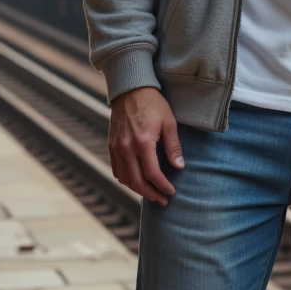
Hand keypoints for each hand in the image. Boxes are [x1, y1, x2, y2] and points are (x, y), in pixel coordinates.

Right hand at [108, 87, 183, 205]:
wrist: (131, 89)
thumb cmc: (153, 104)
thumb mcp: (169, 122)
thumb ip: (173, 147)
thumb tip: (179, 167)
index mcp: (143, 142)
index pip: (152, 174)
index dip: (162, 186)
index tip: (171, 192)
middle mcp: (126, 147)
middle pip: (136, 181)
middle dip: (151, 194)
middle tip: (162, 200)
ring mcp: (116, 147)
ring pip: (124, 178)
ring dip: (138, 190)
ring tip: (151, 193)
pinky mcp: (111, 145)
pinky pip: (116, 170)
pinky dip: (126, 180)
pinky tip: (136, 182)